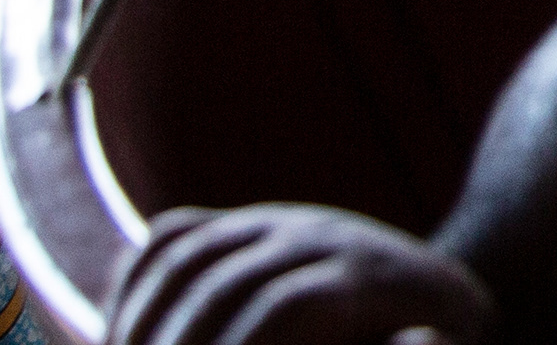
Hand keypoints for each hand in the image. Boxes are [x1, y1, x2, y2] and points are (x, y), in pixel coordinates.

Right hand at [111, 205, 492, 344]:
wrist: (438, 291)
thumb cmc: (438, 341)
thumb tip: (414, 340)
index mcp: (370, 275)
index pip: (285, 308)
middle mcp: (320, 236)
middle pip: (221, 283)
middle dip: (173, 343)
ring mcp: (278, 222)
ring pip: (186, 255)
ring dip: (141, 319)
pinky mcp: (245, 226)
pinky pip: (172, 236)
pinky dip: (134, 282)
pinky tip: (118, 335)